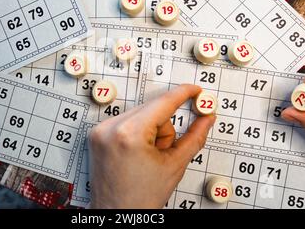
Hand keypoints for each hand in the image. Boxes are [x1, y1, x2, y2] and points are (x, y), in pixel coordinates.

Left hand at [88, 84, 215, 208]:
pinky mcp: (97, 133)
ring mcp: (101, 130)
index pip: (163, 103)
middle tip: (162, 152)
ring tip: (146, 156)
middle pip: (152, 109)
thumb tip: (207, 119)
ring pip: (140, 114)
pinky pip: (126, 120)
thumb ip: (194, 138)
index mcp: (130, 134)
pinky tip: (136, 153)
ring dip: (150, 130)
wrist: (117, 214)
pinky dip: (137, 132)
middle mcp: (110, 128)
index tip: (194, 90)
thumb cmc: (140, 198)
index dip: (183, 94)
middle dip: (164, 128)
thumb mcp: (174, 166)